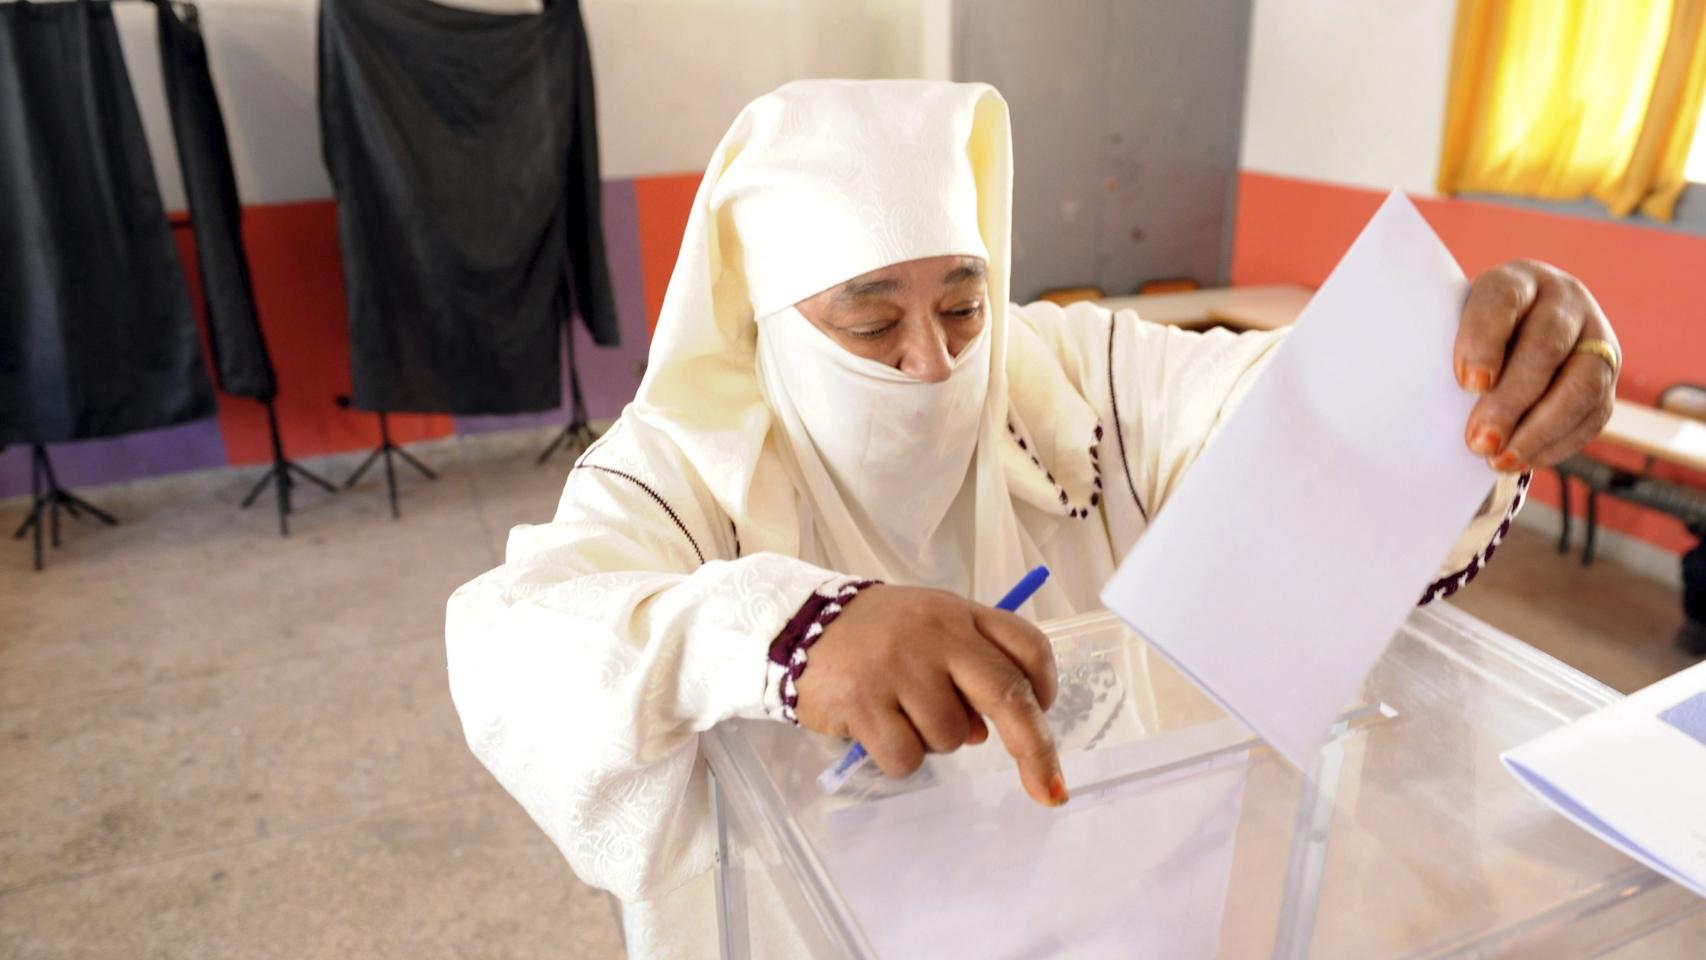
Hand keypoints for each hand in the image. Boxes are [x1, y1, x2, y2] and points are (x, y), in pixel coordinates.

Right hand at [794, 584, 1067, 806]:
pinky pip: (908, 757)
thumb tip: (987, 732)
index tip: (1045, 711)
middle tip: (1050, 791)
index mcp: (959, 614)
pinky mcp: (863, 699)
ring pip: (953, 736)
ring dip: (934, 740)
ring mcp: (899, 666)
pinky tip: (876, 728)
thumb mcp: (929, 629)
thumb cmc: (876, 636)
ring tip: (898, 710)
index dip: (1045, 685)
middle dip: (1036, 749)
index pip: (1026, 645)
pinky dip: (900, 757)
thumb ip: (966, 668)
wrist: (797, 623)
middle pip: (1007, 695)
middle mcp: (935, 635)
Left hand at [1455, 260, 1617, 471]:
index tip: (1468, 385)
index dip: (1484, 342)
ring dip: (1541, 429)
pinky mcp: (1610, 371)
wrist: (1517, 331)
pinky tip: (1526, 459)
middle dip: (1511, 402)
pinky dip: (1561, 441)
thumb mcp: (1454, 327)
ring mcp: (1595, 333)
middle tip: (1480, 441)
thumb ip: (1451, 353)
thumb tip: (1446, 401)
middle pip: (1545, 348)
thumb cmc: (1471, 337)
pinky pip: (1596, 411)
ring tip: (1502, 459)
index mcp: (1516, 280)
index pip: (1502, 301)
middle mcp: (1563, 300)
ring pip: (1582, 383)